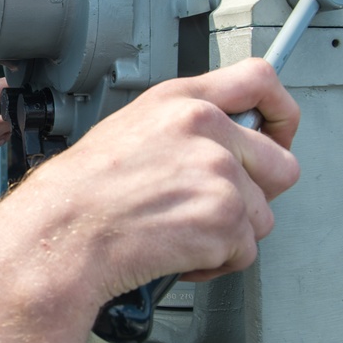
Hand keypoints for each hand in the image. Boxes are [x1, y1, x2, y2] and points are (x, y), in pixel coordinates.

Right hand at [0, 59, 300, 342]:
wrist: (61, 232)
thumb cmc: (80, 190)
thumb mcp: (130, 128)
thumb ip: (185, 127)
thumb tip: (223, 144)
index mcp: (182, 101)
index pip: (260, 78)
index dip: (281, 110)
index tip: (279, 130)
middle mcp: (207, 129)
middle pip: (280, 163)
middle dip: (256, 193)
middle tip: (217, 206)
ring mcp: (219, 173)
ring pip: (262, 216)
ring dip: (229, 234)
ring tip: (181, 233)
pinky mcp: (224, 219)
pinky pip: (245, 252)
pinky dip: (215, 263)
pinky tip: (178, 252)